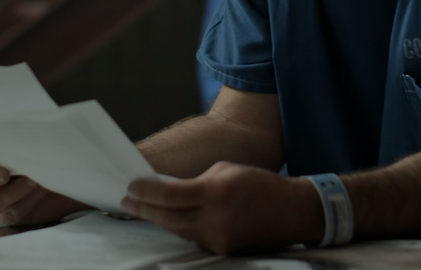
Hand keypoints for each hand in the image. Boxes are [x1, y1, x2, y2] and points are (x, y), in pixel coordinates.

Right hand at [0, 146, 87, 225]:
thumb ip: (27, 141)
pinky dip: (26, 202)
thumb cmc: (53, 155)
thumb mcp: (41, 144)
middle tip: (6, 174)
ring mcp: (0, 198)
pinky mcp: (12, 214)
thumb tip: (26, 131)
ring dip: (15, 191)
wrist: (71, 178)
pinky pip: (12, 212)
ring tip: (35, 181)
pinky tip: (40, 192)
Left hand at [121, 161, 321, 254]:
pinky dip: (183, 227)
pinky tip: (173, 219)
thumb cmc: (260, 184)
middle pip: (168, 217)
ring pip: (179, 229)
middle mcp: (214, 218)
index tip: (130, 187)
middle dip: (144, 209)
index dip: (145, 192)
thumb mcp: (227, 170)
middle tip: (127, 201)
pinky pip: (195, 238)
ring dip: (161, 219)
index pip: (169, 195)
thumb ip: (197, 180)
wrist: (292, 210)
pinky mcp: (224, 250)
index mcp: (214, 192)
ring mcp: (218, 238)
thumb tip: (171, 188)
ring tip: (144, 209)